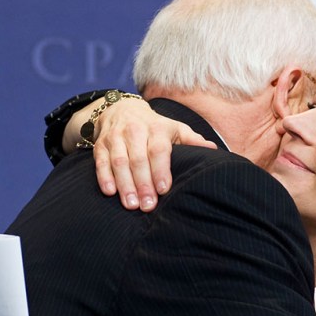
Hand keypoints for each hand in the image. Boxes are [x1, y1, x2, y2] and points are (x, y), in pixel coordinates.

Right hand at [86, 96, 214, 210]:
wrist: (122, 109)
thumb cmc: (155, 126)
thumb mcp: (175, 128)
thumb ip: (192, 141)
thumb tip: (214, 150)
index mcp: (156, 128)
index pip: (158, 150)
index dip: (161, 170)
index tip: (164, 189)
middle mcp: (135, 131)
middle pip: (138, 159)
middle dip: (143, 184)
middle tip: (148, 206)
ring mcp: (116, 137)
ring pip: (119, 162)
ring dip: (125, 184)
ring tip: (131, 205)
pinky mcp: (101, 145)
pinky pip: (101, 161)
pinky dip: (104, 177)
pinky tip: (110, 192)